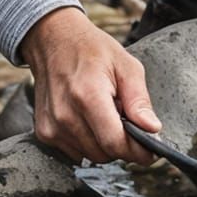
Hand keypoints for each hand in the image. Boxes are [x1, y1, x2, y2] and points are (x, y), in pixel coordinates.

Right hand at [19, 7, 161, 164]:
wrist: (53, 41)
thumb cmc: (91, 50)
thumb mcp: (126, 65)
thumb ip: (139, 100)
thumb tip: (152, 128)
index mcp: (88, 95)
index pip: (115, 142)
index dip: (137, 150)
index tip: (150, 150)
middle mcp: (66, 115)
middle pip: (104, 153)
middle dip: (123, 144)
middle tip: (128, 122)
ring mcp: (52, 126)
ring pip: (91, 155)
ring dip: (105, 143)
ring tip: (106, 115)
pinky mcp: (44, 132)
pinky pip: (76, 152)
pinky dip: (88, 142)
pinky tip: (90, 119)